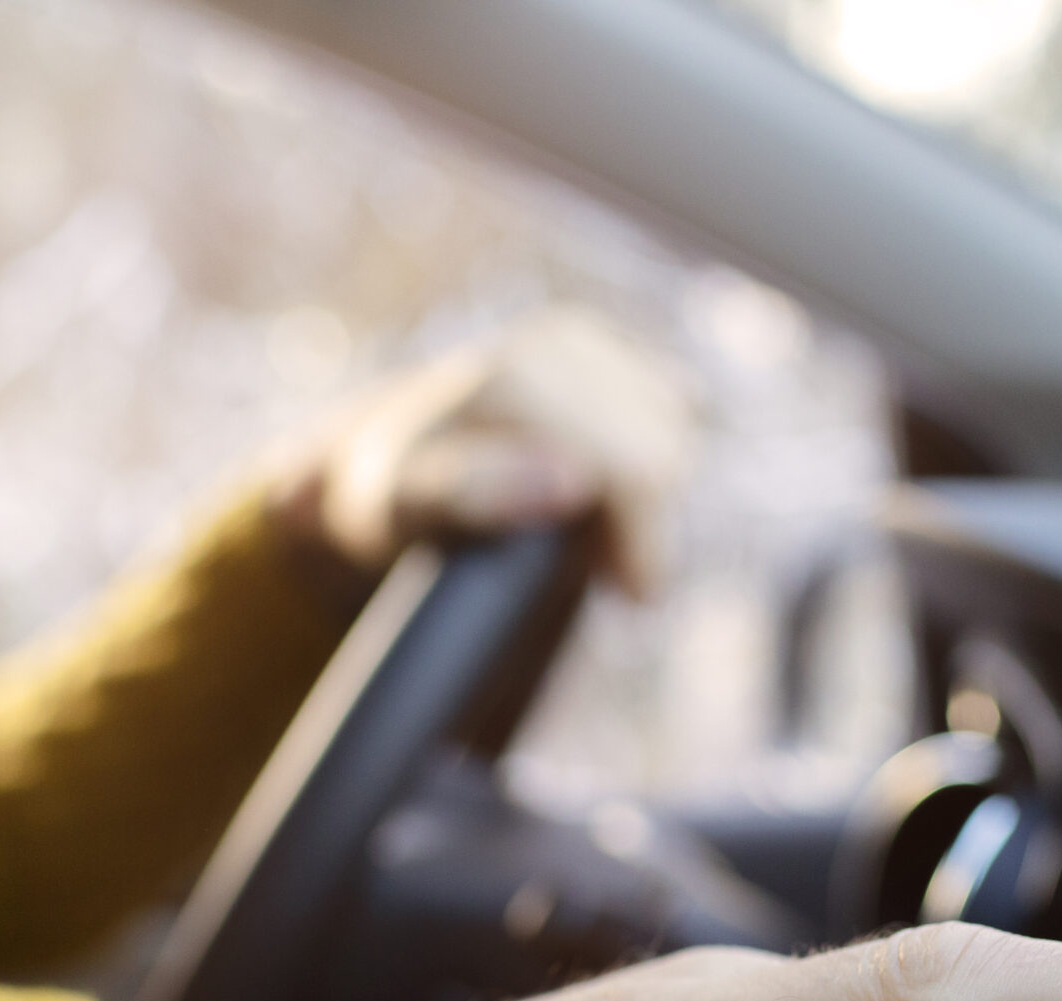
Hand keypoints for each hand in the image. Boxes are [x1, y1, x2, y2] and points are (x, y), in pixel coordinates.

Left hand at [267, 306, 692, 595]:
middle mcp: (556, 344)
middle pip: (665, 455)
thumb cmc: (392, 496)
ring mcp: (587, 341)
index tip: (636, 599)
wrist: (382, 455)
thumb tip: (571, 482)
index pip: (636, 471)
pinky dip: (652, 461)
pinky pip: (676, 410)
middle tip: (602, 571)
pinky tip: (603, 493)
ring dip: (648, 497)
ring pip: (679, 433)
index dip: (647, 544)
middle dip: (645, 526)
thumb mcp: (404, 506)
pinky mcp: (608, 349)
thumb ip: (476, 494)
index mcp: (517, 381)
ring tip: (590, 536)